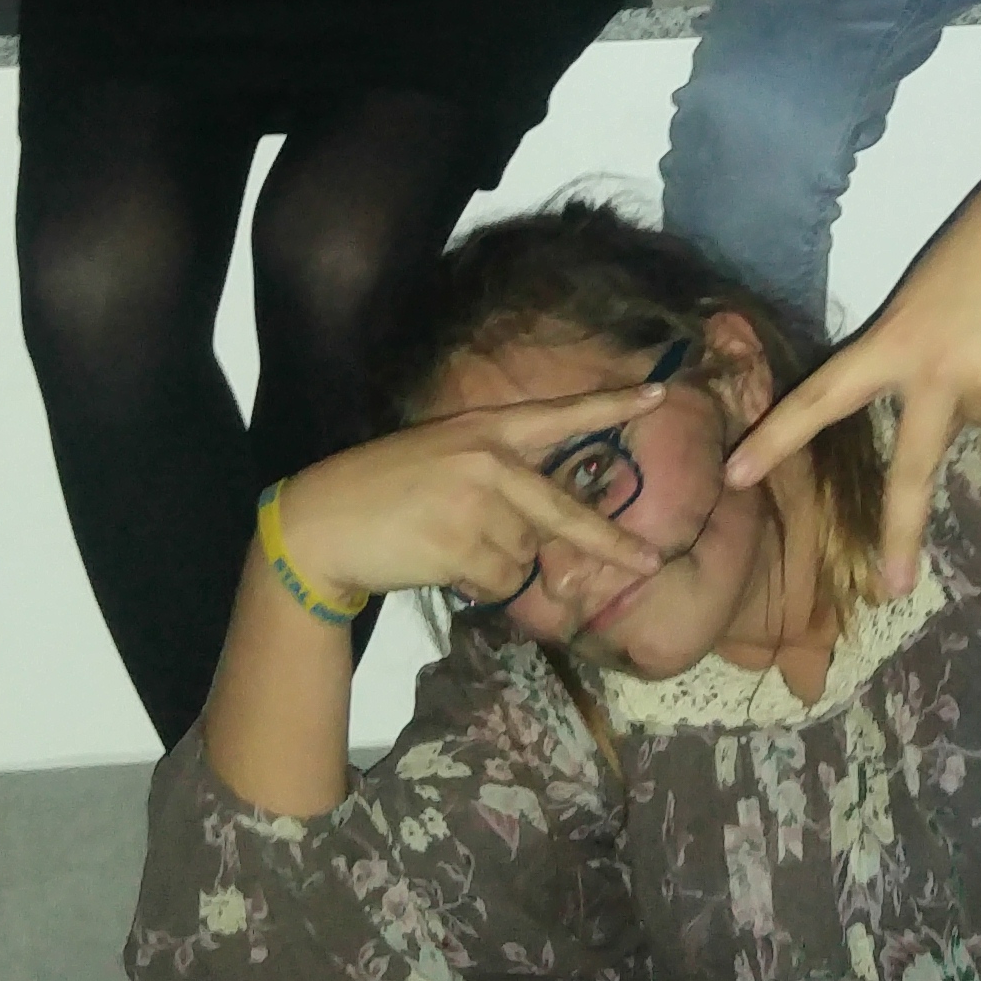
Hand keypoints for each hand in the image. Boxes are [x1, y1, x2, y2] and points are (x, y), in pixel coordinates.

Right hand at [268, 384, 672, 604]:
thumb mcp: (442, 459)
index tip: (659, 396)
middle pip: (564, 511)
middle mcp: (487, 461)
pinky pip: (500, 581)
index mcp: (484, 429)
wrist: (321, 523)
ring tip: (446, 544)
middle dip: (610, 543)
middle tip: (650, 563)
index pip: (558, 415)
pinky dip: (480, 585)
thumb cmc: (381, 491)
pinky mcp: (460, 545)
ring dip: (498, 563)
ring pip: (525, 555)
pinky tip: (440, 563)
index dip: (610, 407)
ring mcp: (475, 503)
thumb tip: (543, 533)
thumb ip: (496, 480)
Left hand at [725, 149, 980, 599]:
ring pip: (975, 428)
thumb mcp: (931, 296)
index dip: (779, 437)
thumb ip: (928, 365)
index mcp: (897, 340)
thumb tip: (971, 440)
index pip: (824, 395)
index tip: (736, 475)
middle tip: (892, 587)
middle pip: (914, 469)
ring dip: (980, 401)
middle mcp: (939, 372)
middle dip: (902, 532)